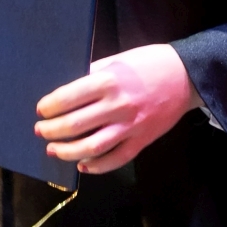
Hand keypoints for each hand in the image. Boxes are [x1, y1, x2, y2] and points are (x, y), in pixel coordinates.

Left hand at [34, 45, 201, 174]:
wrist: (186, 76)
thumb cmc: (149, 63)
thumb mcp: (118, 60)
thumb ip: (94, 74)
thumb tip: (68, 90)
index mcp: (109, 80)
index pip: (69, 97)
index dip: (50, 106)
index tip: (41, 109)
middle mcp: (117, 105)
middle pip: (75, 125)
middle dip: (52, 130)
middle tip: (40, 130)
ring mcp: (130, 126)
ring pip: (91, 147)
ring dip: (67, 151)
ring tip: (53, 149)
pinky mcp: (142, 141)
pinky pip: (115, 159)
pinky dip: (96, 166)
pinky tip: (83, 165)